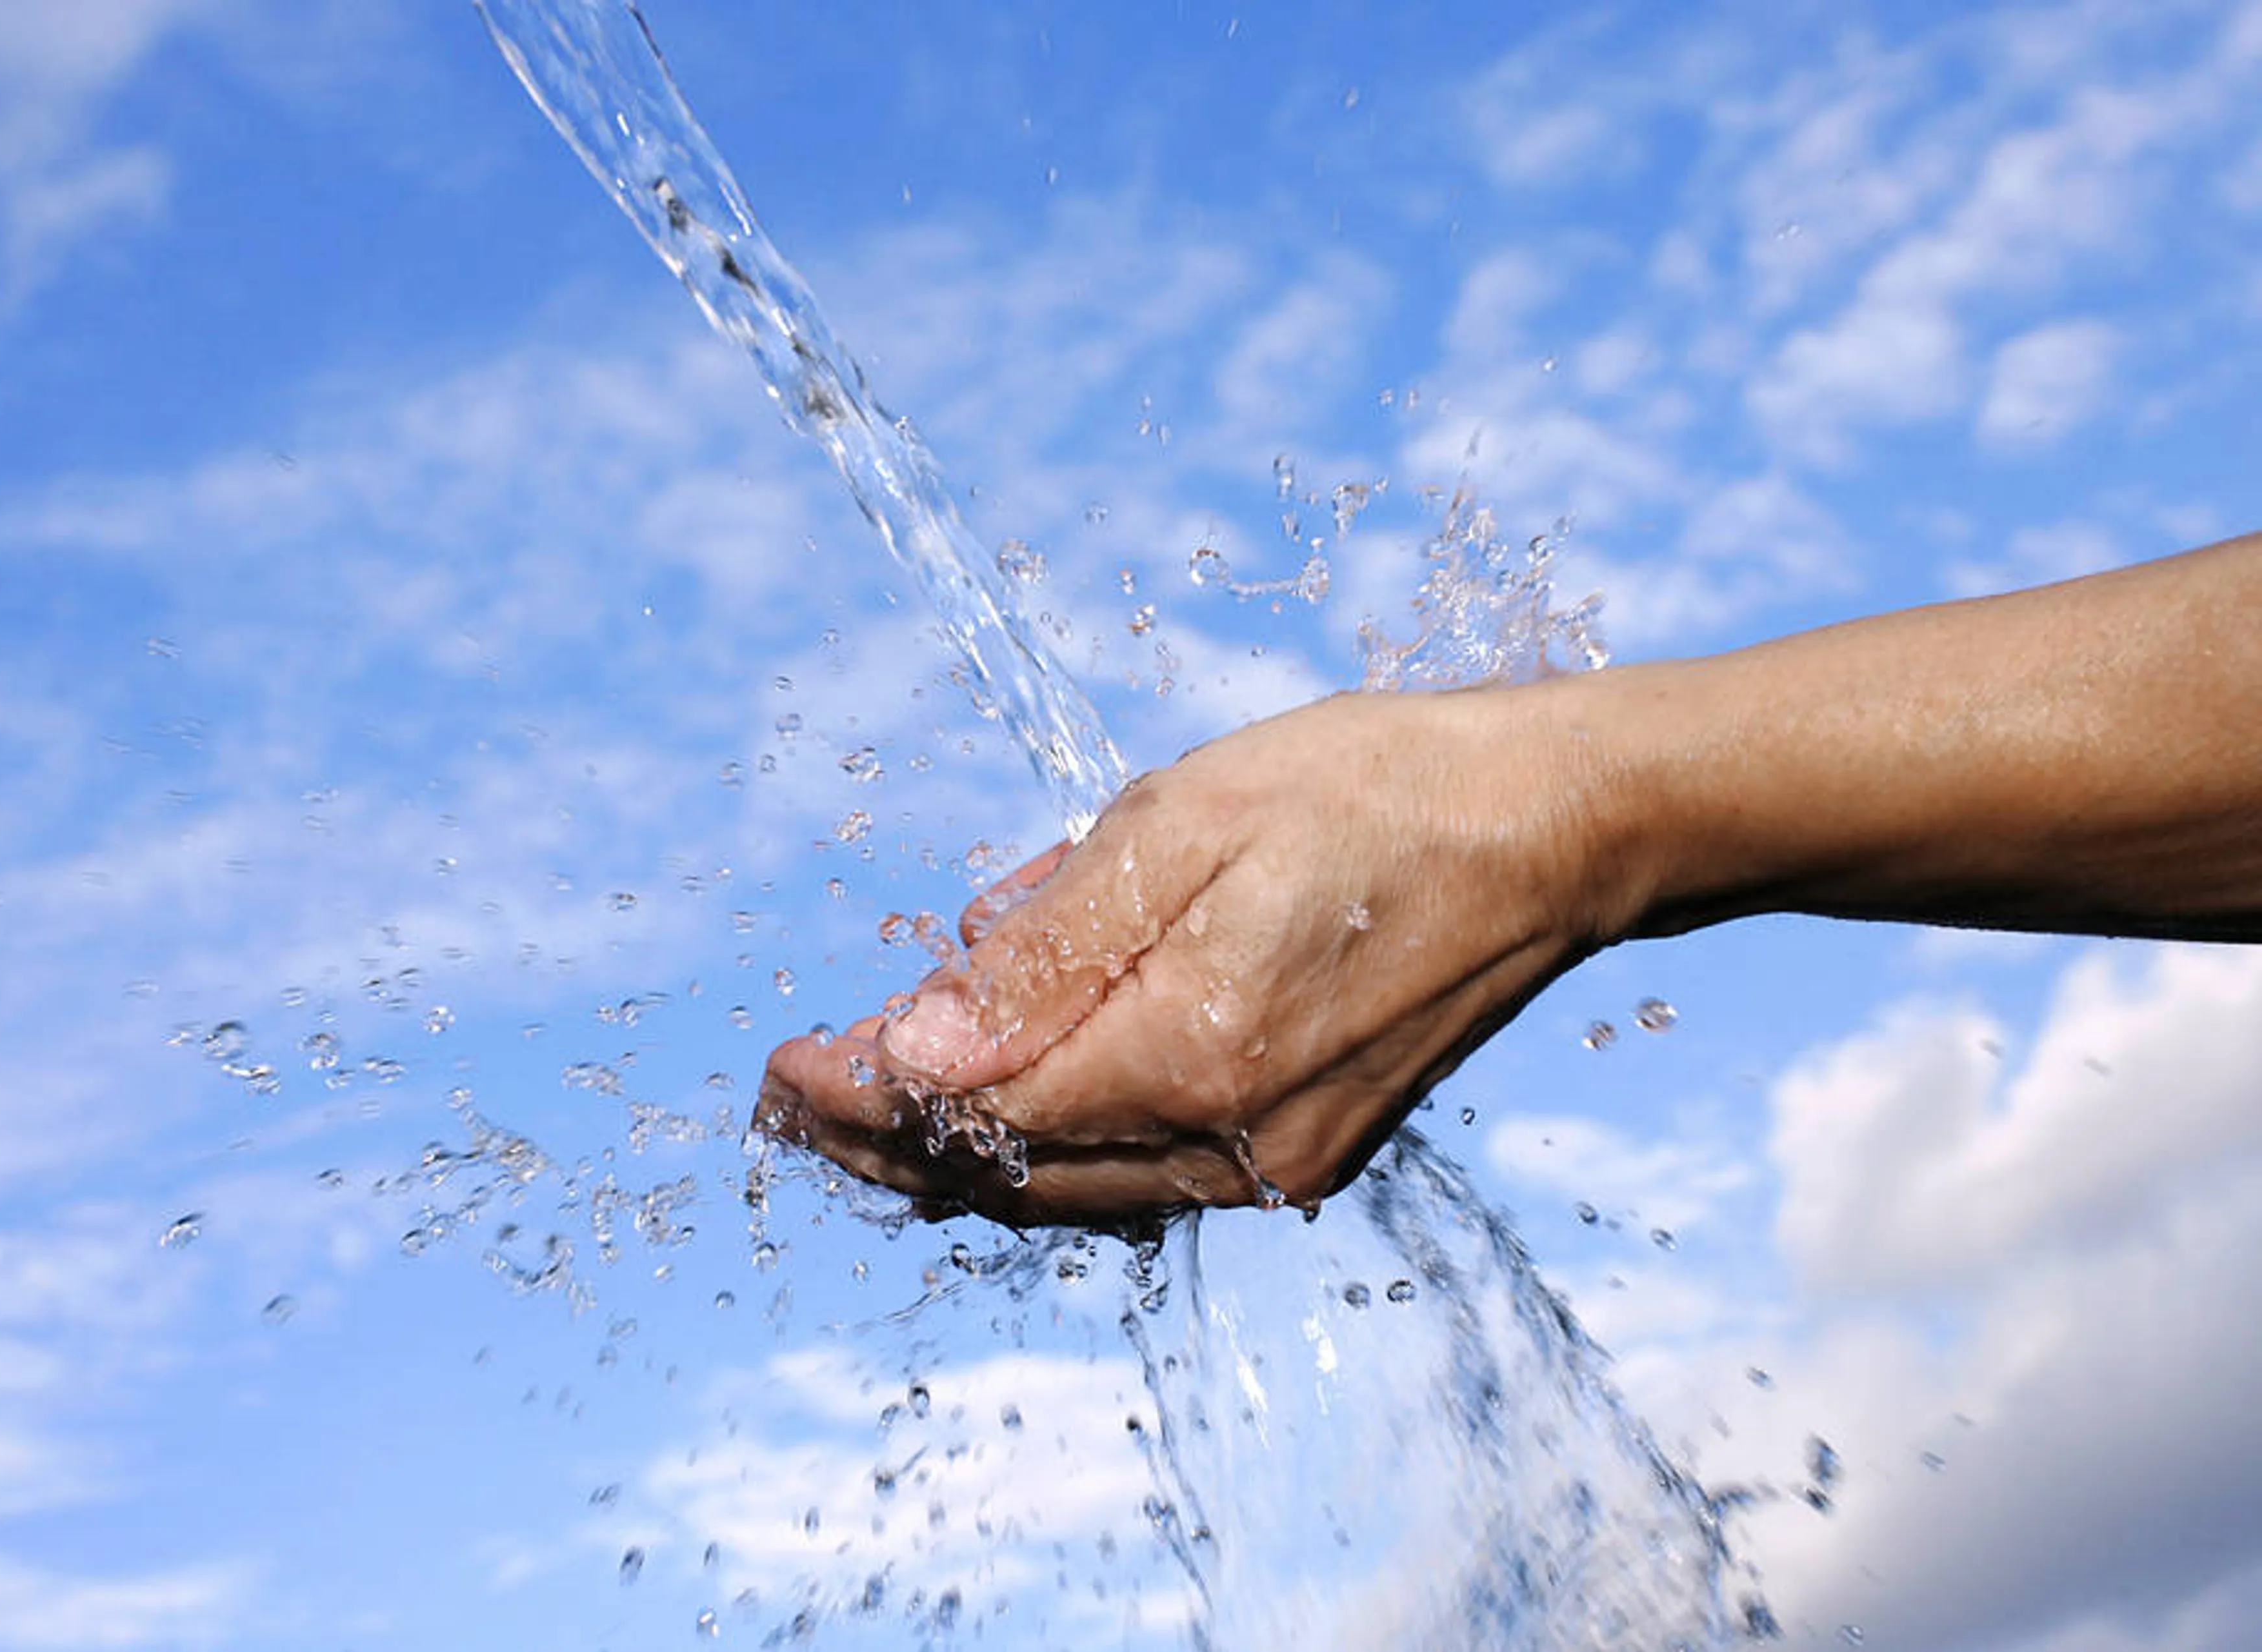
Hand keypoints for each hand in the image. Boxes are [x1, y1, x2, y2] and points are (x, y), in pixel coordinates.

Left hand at [756, 686, 1633, 1226]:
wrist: (1552, 830)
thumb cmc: (1372, 790)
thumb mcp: (1187, 821)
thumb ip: (1049, 948)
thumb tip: (917, 1049)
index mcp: (1195, 1053)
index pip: (975, 1111)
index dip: (861, 1098)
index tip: (780, 1070)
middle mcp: (1234, 1142)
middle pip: (1010, 1174)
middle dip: (887, 1140)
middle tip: (791, 1099)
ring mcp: (1278, 1161)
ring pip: (1071, 1188)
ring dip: (960, 1152)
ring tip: (863, 1107)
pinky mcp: (1307, 1152)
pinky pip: (1138, 1174)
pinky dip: (1050, 1145)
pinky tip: (998, 1101)